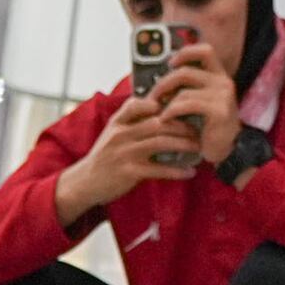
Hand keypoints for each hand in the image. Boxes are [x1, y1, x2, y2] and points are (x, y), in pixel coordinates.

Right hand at [54, 94, 207, 220]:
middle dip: (182, 125)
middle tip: (199, 129)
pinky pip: (159, 169)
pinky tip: (190, 172)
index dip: (162, 103)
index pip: (140, 104)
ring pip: (161, 143)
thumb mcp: (113, 132)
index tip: (182, 106)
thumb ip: (131, 119)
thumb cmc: (105, 156)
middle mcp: (122, 134)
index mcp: (118, 122)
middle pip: (158, 123)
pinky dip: (177, 171)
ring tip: (199, 147)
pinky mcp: (130, 172)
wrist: (85, 181)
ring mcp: (125, 153)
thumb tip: (158, 106)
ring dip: (184, 144)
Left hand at [146, 41, 242, 165]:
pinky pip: (187, 104)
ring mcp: (223, 96)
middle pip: (186, 71)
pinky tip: (166, 118)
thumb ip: (186, 88)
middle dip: (163, 83)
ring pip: (184, 90)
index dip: (185, 53)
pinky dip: (171, 111)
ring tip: (158, 111)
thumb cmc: (207, 126)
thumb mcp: (198, 101)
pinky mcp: (219, 111)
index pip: (205, 50)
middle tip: (152, 96)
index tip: (170, 63)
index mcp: (219, 76)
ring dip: (165, 101)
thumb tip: (157, 81)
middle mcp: (223, 82)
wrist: (225, 149)